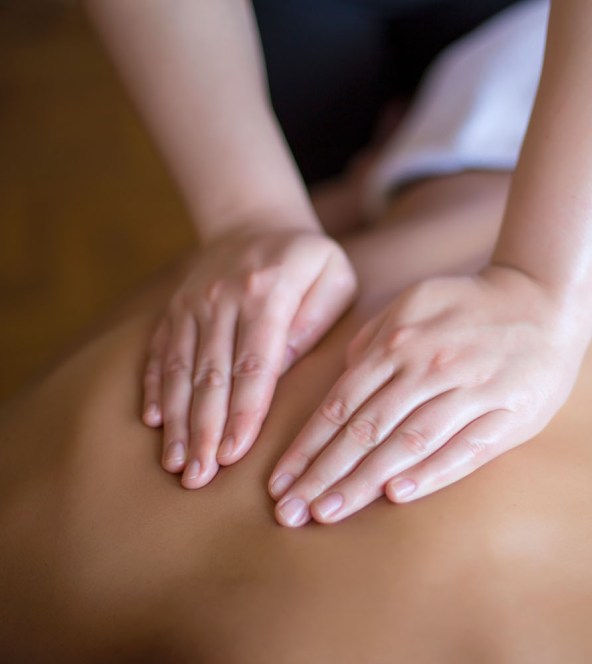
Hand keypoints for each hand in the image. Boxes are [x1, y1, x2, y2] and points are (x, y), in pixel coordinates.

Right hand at [143, 224, 356, 488]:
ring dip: (177, 420)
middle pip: (210, 374)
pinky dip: (155, 388)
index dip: (242, 411)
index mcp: (268, 292)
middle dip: (203, 429)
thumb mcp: (333, 277)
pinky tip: (152, 424)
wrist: (255, 220)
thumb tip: (283, 369)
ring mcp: (192, 304)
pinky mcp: (174, 310)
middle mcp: (222, 298)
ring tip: (176, 463)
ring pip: (181, 369)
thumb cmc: (308, 260)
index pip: (254, 363)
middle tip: (199, 476)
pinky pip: (161, 353)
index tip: (233, 453)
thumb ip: (315, 320)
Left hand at [267, 265, 588, 525]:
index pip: (341, 403)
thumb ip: (374, 338)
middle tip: (292, 512)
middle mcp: (429, 366)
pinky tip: (397, 495)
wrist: (545, 299)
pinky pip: (464, 449)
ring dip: (364, 481)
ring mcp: (471, 390)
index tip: (280, 481)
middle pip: (367, 429)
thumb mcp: (415, 303)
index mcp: (400, 340)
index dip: (308, 446)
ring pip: (408, 443)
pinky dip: (430, 473)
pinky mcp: (508, 413)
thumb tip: (342, 375)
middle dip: (324, 474)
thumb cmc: (471, 307)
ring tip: (329, 512)